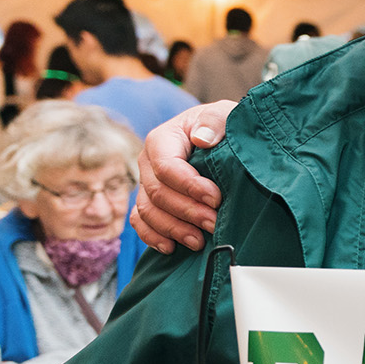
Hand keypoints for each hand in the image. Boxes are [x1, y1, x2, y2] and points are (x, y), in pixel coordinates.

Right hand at [131, 101, 235, 252]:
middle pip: (157, 193)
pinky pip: (140, 222)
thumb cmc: (222, 127)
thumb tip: (202, 138)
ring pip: (147, 212)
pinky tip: (171, 247)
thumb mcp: (224, 116)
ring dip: (172, 229)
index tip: (216, 198)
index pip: (167, 166)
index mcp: (162, 139)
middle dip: (186, 212)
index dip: (189, 186)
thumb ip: (215, 121)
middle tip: (214, 224)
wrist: (220, 138)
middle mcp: (148, 163)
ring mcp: (146, 184)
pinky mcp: (149, 202)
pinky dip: (152, 236)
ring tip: (199, 241)